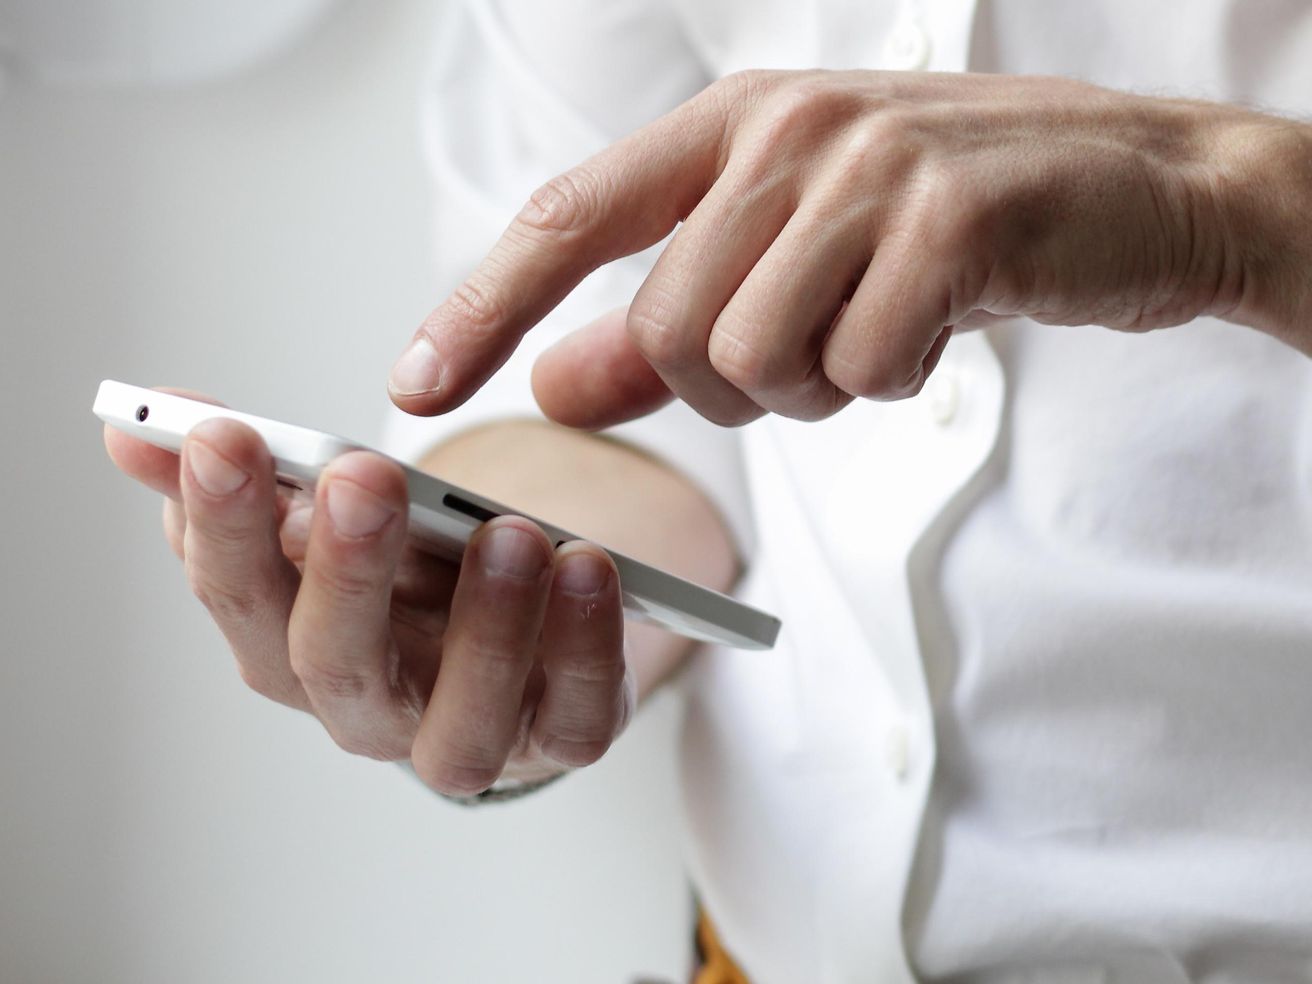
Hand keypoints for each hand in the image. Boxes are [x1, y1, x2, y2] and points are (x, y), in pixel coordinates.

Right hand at [105, 394, 634, 795]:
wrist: (520, 627)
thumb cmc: (413, 574)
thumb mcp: (334, 516)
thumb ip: (252, 472)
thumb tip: (138, 423)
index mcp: (294, 645)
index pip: (237, 596)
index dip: (221, 523)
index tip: (221, 436)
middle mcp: (371, 710)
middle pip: (336, 665)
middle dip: (344, 571)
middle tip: (361, 480)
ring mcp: (470, 735)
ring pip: (462, 723)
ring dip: (486, 627)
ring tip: (511, 534)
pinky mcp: (563, 736)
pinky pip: (578, 718)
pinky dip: (590, 647)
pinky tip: (590, 567)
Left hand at [389, 70, 1311, 426]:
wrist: (1133, 190)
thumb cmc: (947, 229)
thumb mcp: (789, 267)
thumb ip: (662, 327)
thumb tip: (553, 384)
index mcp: (728, 129)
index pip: (566, 221)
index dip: (480, 307)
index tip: (416, 387)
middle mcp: (784, 132)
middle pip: (667, 332)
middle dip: (730, 391)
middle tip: (815, 356)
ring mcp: (868, 167)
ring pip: (752, 360)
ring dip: (812, 390)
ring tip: (878, 333)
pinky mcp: (949, 217)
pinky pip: (858, 371)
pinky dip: (892, 383)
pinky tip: (939, 328)